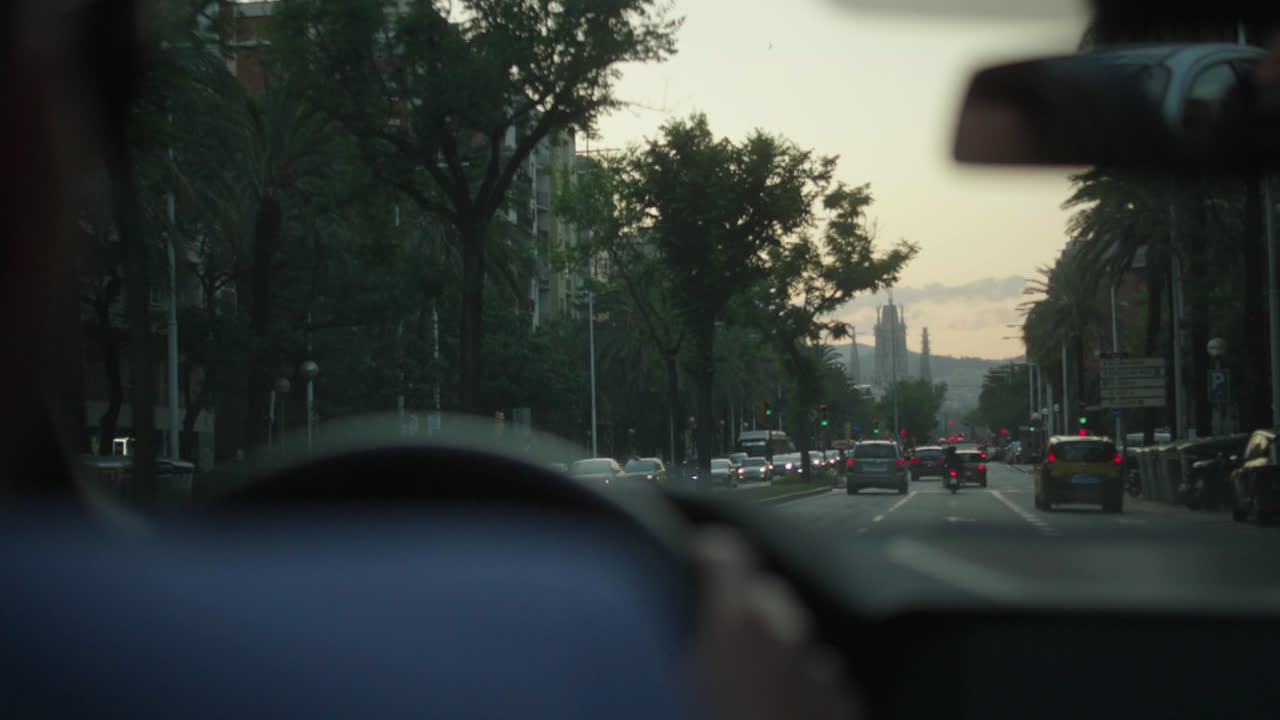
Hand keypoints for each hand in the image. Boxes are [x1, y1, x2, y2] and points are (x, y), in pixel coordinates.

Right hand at [690, 527, 863, 719]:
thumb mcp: (676, 682)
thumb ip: (676, 646)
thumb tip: (669, 638)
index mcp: (736, 623)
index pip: (723, 550)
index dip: (703, 553)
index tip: (689, 561)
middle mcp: (785, 633)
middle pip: (761, 591)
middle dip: (737, 607)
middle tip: (709, 643)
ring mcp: (820, 669)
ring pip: (791, 635)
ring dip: (770, 649)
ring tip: (742, 691)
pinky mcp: (843, 703)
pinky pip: (816, 674)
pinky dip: (797, 683)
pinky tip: (774, 714)